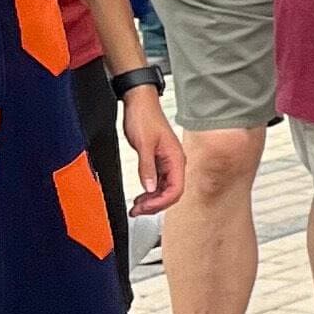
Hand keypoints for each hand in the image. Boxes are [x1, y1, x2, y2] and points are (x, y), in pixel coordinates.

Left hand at [119, 82, 182, 214]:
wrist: (139, 103)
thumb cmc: (144, 117)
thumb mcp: (143, 144)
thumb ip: (147, 167)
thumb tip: (150, 188)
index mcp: (176, 158)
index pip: (175, 189)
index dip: (160, 202)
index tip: (145, 207)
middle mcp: (175, 162)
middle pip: (171, 193)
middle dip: (155, 205)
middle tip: (137, 210)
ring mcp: (167, 162)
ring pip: (165, 189)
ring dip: (152, 200)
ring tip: (137, 206)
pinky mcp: (159, 160)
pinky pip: (158, 182)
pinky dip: (150, 191)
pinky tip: (141, 195)